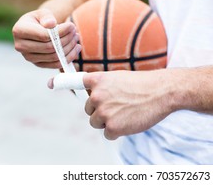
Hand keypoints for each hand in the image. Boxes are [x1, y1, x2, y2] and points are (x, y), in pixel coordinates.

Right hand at [12, 9, 80, 68]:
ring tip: (76, 38)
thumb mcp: (42, 13)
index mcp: (19, 30)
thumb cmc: (40, 19)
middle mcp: (20, 46)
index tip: (72, 26)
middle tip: (75, 32)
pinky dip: (68, 58)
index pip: (43, 35)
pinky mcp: (37, 64)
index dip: (60, 32)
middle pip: (49, 47)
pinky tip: (76, 48)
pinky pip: (55, 64)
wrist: (36, 29)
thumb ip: (47, 16)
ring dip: (69, 48)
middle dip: (67, 40)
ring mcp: (28, 57)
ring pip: (54, 57)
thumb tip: (51, 24)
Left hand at [48, 70, 175, 139]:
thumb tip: (93, 97)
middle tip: (119, 106)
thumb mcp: (119, 78)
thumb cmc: (143, 84)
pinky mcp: (112, 126)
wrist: (161, 91)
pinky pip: (107, 133)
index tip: (50, 83)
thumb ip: (103, 86)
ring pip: (96, 123)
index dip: (61, 81)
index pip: (75, 81)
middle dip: (100, 111)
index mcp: (98, 80)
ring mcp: (104, 111)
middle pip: (88, 110)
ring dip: (109, 122)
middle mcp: (97, 95)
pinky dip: (118, 130)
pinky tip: (130, 120)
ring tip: (126, 112)